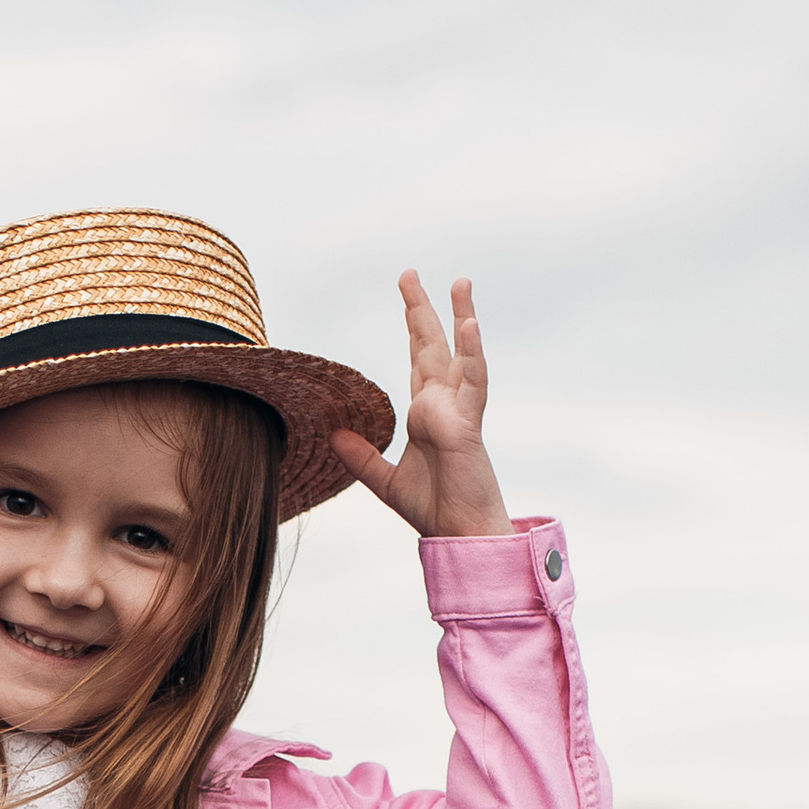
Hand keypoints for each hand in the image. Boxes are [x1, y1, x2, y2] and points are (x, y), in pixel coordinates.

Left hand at [329, 272, 510, 538]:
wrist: (459, 534)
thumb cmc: (434, 509)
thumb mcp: (386, 481)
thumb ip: (362, 457)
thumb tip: (334, 435)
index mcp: (426, 413)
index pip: (418, 360)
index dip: (412, 327)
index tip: (406, 296)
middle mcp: (444, 404)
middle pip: (433, 346)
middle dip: (421, 310)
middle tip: (409, 273)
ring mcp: (459, 410)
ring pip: (462, 354)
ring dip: (462, 317)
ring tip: (460, 281)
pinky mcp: (468, 424)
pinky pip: (474, 382)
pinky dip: (473, 353)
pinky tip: (469, 325)